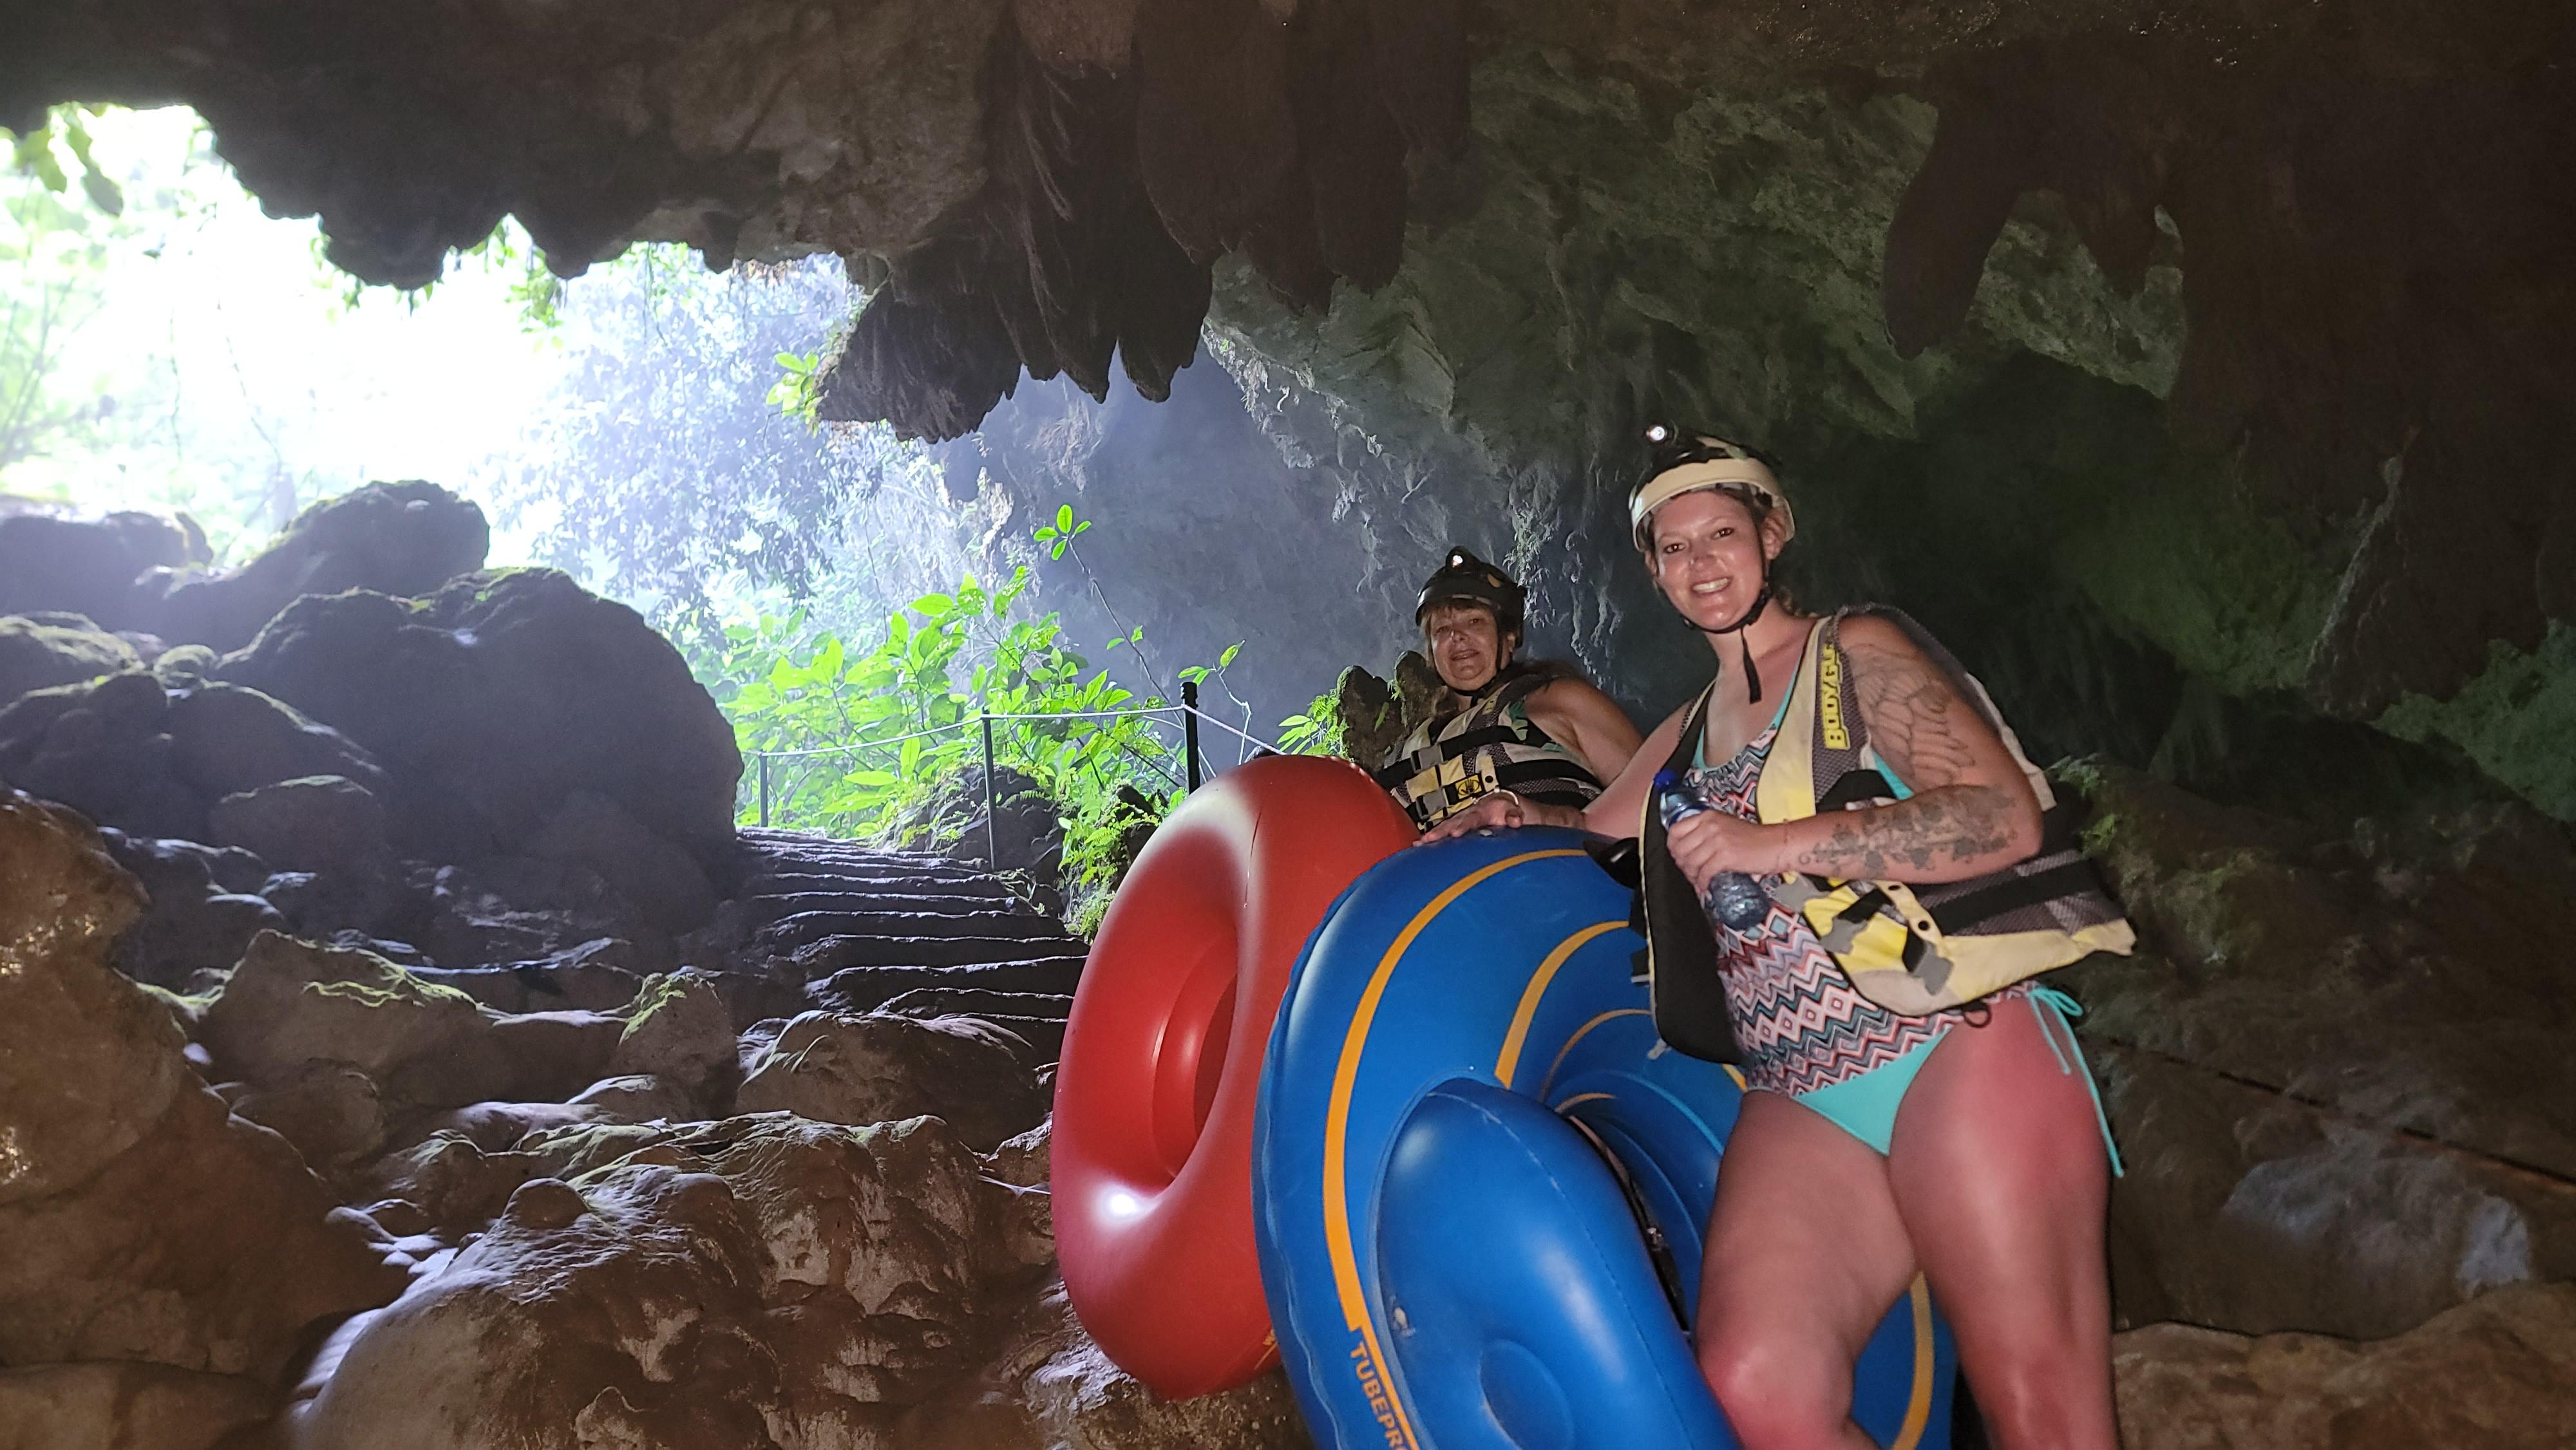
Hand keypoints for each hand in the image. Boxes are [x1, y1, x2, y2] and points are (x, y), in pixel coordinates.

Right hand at [1416, 790, 1526, 843]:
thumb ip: (1515, 814)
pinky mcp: (1461, 827)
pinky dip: (1434, 838)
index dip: (1462, 826)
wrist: (1511, 807)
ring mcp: (1464, 820)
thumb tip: (1514, 821)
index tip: (1454, 833)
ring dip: (1434, 835)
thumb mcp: (1519, 810)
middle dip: (1440, 831)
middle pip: (1453, 821)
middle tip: (1428, 840)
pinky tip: (1421, 846)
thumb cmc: (1512, 810)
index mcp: (1484, 809)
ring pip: (1446, 826)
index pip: (1471, 818)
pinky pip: (1446, 831)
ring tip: (1419, 844)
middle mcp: (1471, 813)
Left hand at [1665, 810, 1780, 896]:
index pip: (1675, 831)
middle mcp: (1710, 825)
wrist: (1776, 844)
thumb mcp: (1725, 826)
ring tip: (1698, 881)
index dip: (1672, 847)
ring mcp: (1717, 840)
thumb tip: (1687, 851)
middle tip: (1690, 874)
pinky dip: (1702, 882)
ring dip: (1691, 876)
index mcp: (1707, 817)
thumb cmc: (1754, 839)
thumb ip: (1706, 833)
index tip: (1678, 857)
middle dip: (1682, 865)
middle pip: (1680, 849)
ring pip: (1690, 862)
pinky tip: (1706, 885)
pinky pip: (1704, 872)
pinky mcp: (1726, 855)